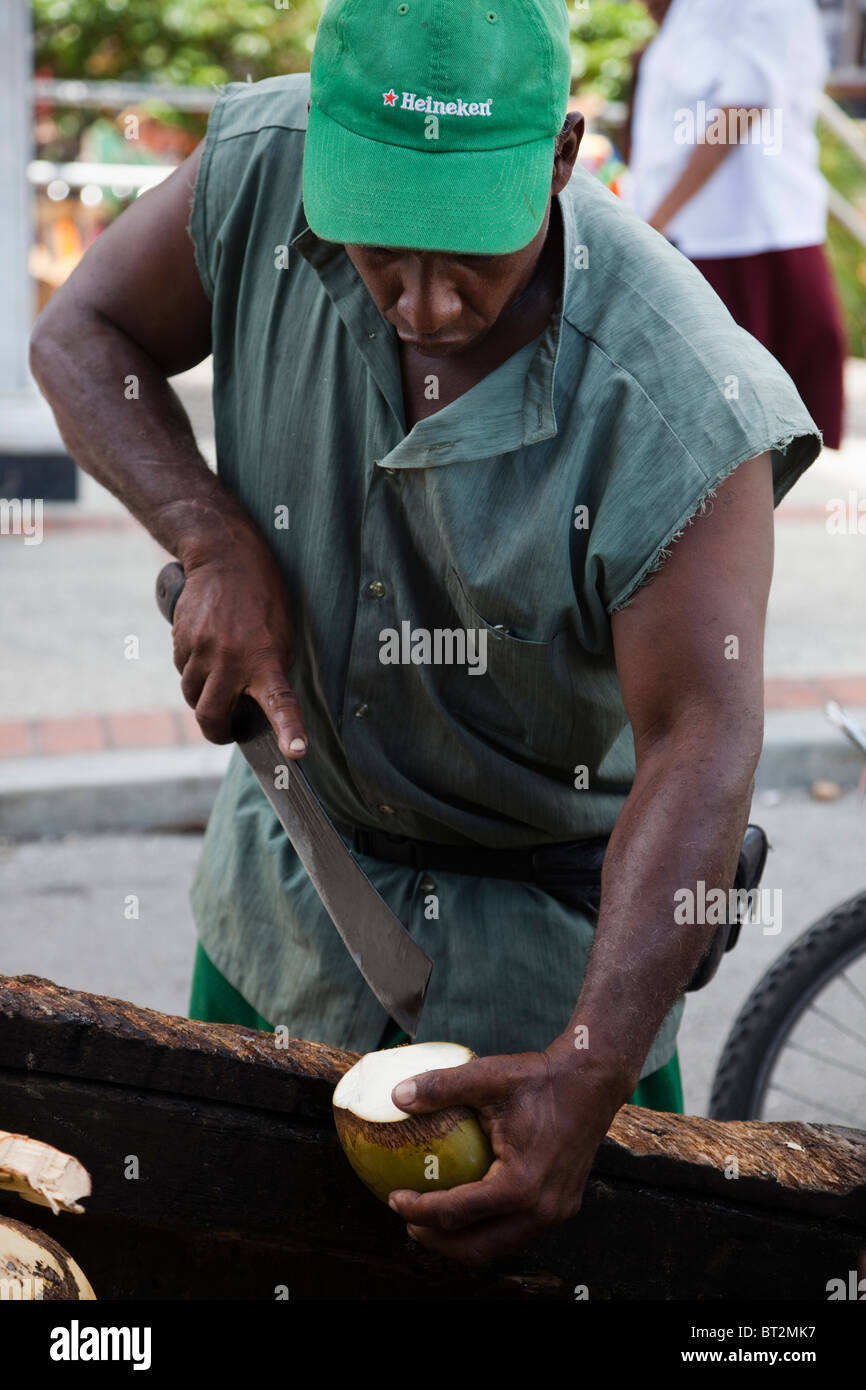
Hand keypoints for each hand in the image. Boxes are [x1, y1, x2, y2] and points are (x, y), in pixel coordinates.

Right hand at [171, 533, 306, 758]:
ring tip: (220, 676)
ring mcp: (202, 649)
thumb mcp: (282, 635)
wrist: (226, 556)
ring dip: (204, 697)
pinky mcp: (181, 639)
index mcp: (266, 658)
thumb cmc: (264, 600)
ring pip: (192, 695)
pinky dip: (193, 670)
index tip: (296, 752)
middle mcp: (231, 658)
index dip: (289, 730)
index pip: (280, 703)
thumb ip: (270, 671)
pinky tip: (207, 648)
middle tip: (228, 731)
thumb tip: (258, 709)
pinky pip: (183, 670)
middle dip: (218, 732)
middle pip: (210, 717)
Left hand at [387, 1044, 627, 1263]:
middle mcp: (540, 1208)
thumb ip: (441, 1086)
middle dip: (437, 1241)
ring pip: (500, 1246)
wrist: (593, 1082)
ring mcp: (555, 1212)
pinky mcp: (562, 1206)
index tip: (393, 1198)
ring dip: (463, 1241)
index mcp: (520, 1183)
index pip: (457, 1212)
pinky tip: (470, 1212)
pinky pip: (518, 1233)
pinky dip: (488, 1231)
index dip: (418, 1210)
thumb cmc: (541, 1079)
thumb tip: (396, 1096)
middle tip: (407, 1221)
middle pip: (478, 1247)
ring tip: (432, 1222)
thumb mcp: (488, 1076)